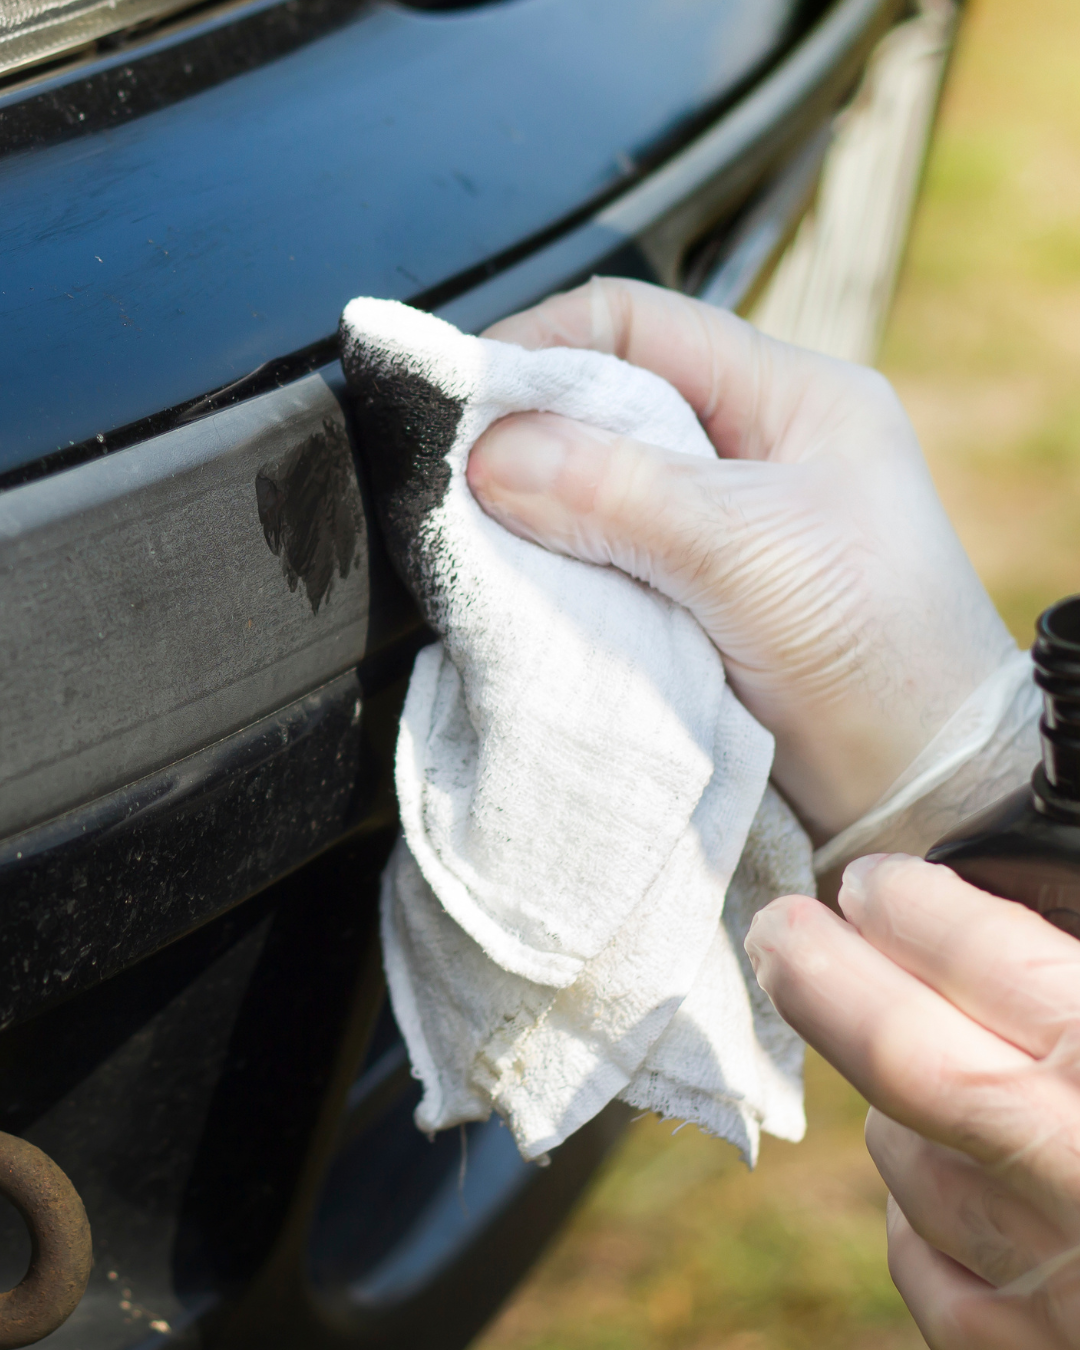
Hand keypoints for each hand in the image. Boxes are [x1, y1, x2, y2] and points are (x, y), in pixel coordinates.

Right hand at [468, 278, 1013, 840]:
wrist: (916, 788)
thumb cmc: (882, 652)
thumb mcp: (749, 550)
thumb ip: (618, 492)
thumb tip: (491, 453)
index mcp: (791, 396)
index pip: (638, 324)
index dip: (543, 345)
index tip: (467, 398)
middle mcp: (753, 446)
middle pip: (609, 401)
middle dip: (532, 431)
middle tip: (460, 474)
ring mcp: (722, 521)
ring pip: (599, 481)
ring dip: (542, 507)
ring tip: (485, 534)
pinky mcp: (694, 592)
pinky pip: (606, 553)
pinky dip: (563, 564)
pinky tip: (528, 581)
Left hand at [746, 854, 1079, 1347]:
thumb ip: (1075, 983)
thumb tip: (1045, 939)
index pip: (978, 952)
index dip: (909, 906)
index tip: (870, 881)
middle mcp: (1077, 1173)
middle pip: (897, 1052)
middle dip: (820, 975)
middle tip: (777, 927)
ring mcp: (1050, 1290)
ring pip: (904, 1161)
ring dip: (892, 1099)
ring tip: (908, 1056)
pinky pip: (930, 1269)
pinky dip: (923, 1214)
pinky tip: (949, 1185)